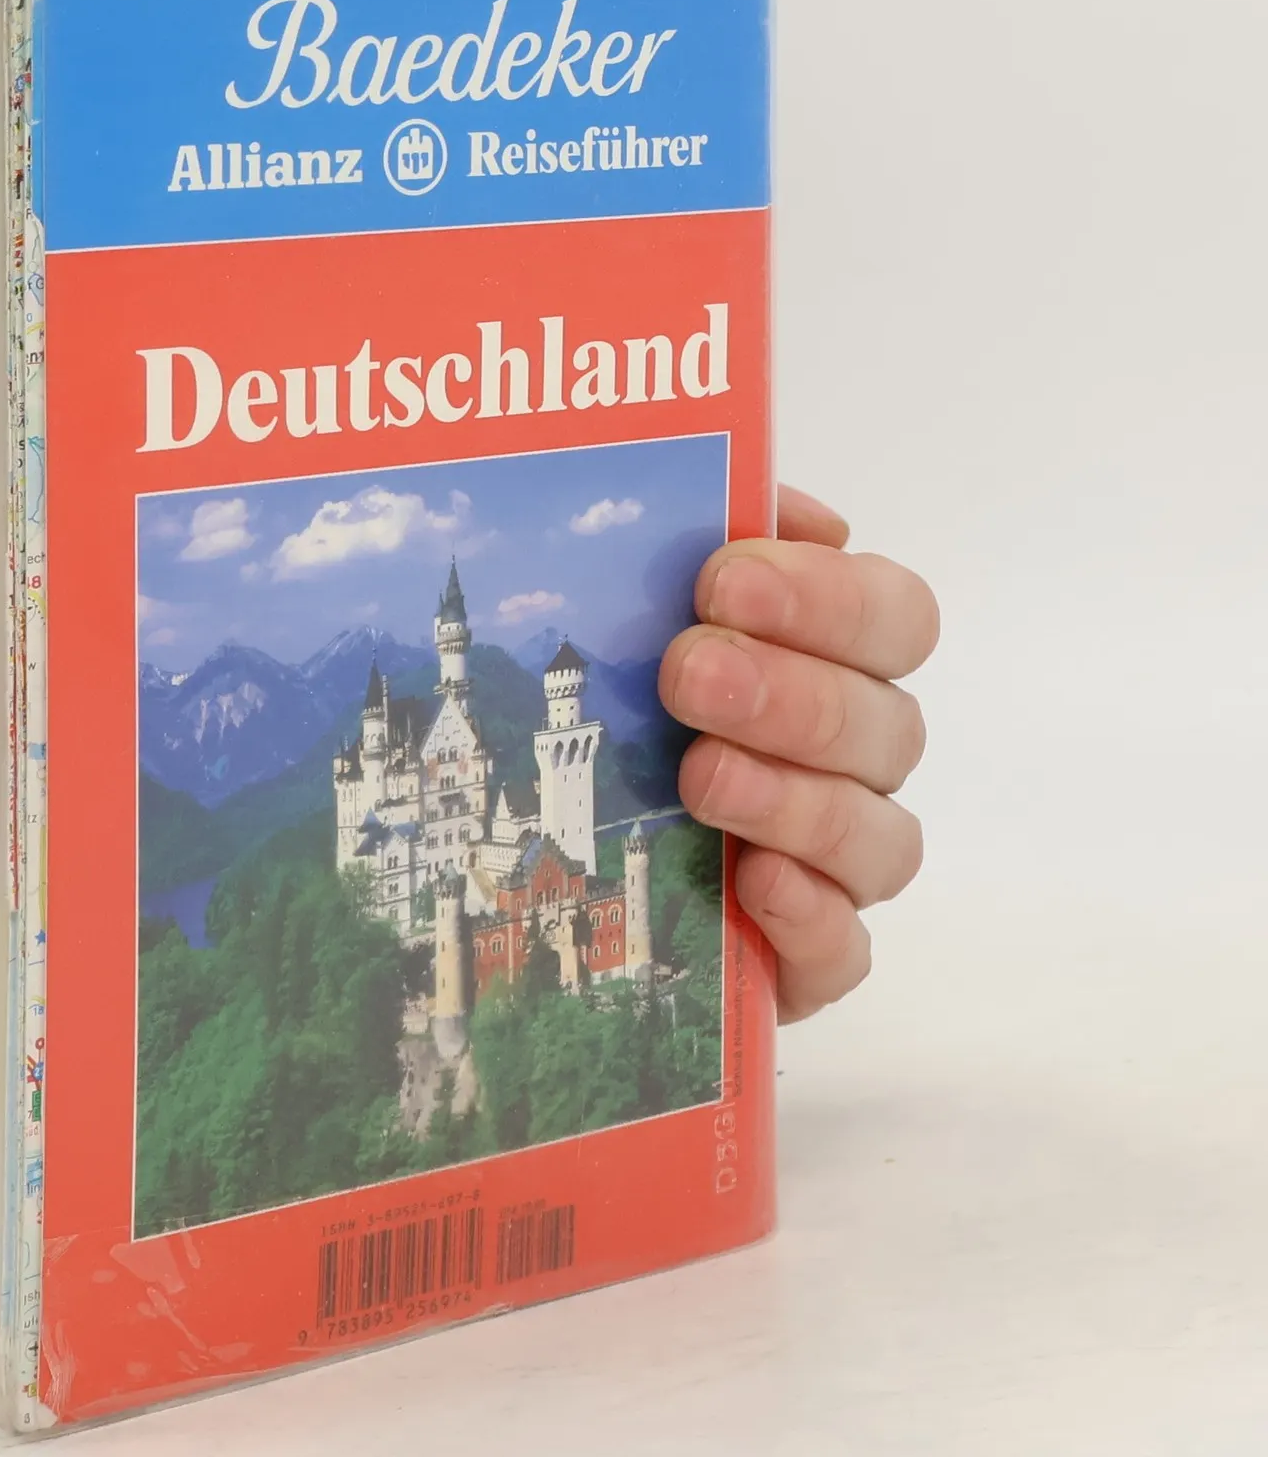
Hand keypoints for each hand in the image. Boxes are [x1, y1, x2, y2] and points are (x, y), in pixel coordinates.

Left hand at [658, 486, 938, 1021]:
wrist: (562, 872)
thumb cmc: (617, 713)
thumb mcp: (630, 614)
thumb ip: (695, 543)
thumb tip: (763, 497)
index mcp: (835, 668)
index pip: (894, 616)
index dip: (827, 596)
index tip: (724, 580)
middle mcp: (854, 765)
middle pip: (887, 726)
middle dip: (791, 694)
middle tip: (689, 673)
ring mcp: (836, 868)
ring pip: (880, 839)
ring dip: (794, 800)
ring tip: (700, 776)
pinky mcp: (803, 959)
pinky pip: (845, 951)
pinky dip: (810, 917)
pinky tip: (750, 883)